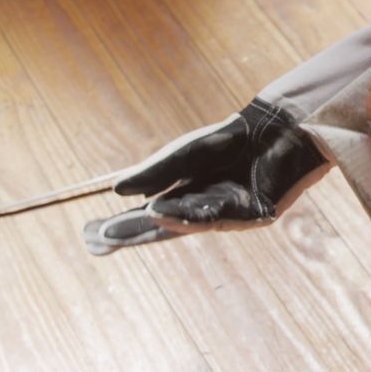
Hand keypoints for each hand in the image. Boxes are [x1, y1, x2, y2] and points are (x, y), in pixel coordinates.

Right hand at [83, 99, 328, 254]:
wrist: (276, 130)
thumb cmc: (232, 141)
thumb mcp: (185, 154)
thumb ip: (156, 171)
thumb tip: (116, 190)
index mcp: (189, 198)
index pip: (154, 218)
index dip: (127, 227)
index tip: (94, 235)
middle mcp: (207, 211)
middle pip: (168, 226)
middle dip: (136, 234)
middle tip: (102, 241)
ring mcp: (231, 215)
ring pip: (193, 222)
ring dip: (164, 222)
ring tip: (133, 222)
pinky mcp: (256, 214)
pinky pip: (220, 218)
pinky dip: (191, 216)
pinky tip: (165, 212)